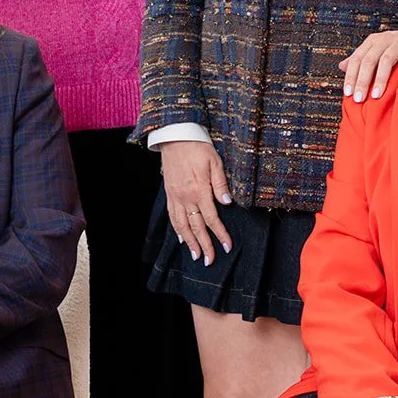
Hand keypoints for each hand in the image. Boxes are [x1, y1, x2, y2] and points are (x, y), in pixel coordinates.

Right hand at [159, 140, 231, 266]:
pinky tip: (182, 238)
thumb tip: (228, 202)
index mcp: (199, 190)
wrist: (174, 136)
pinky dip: (177, 229)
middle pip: (196, 227)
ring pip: (182, 225)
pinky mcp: (170, 194)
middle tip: (210, 261)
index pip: (212, 219)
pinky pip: (173, 216)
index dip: (220, 234)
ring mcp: (176, 197)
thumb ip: (220, 183)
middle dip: (204, 245)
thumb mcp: (214, 161)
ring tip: (196, 256)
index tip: (227, 247)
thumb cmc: (197, 147)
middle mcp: (186, 197)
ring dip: (190, 242)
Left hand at [339, 26, 397, 102]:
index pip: (357, 59)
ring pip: (387, 59)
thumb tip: (341, 67)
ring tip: (376, 96)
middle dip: (362, 81)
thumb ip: (362, 59)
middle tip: (359, 99)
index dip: (351, 76)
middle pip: (369, 60)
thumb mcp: (378, 50)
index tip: (348, 93)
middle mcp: (385, 39)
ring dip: (380, 79)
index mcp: (373, 42)